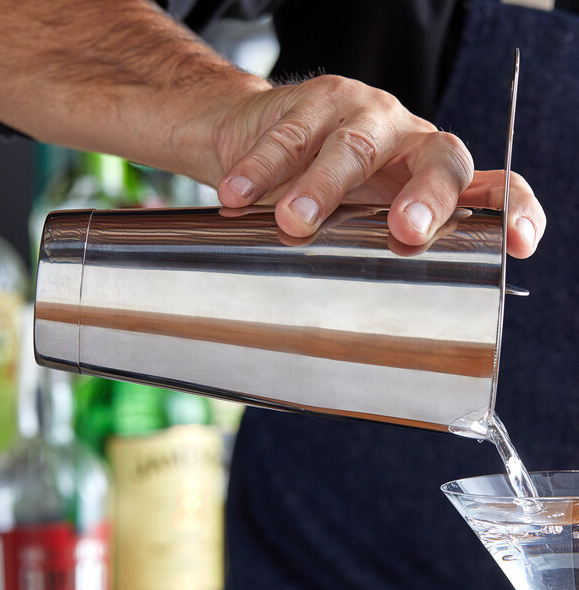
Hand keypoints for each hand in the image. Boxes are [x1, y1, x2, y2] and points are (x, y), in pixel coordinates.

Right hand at [214, 75, 544, 257]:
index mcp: (429, 174)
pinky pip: (288, 136)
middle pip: (439, 159)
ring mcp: (362, 112)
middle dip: (426, 196)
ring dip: (323, 185)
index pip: (490, 186)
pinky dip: (262, 167)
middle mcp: (409, 139)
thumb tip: (379, 319)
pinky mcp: (310, 101)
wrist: (254, 139)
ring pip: (355, 146)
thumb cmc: (315, 189)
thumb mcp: (353, 218)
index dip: (513, 211)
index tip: (518, 245)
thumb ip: (371, 248)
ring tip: (293, 220)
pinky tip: (239, 194)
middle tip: (404, 231)